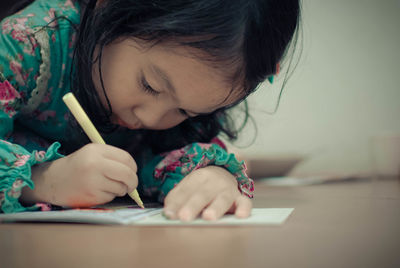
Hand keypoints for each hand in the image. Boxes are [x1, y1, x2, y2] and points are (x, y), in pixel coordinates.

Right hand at [21, 143, 137, 206]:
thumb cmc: (76, 167)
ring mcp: (93, 181)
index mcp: (96, 150)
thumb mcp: (91, 154)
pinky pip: (111, 197)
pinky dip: (108, 196)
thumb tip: (133, 171)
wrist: (51, 181)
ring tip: (105, 186)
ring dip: (119, 190)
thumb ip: (112, 158)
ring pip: (120, 187)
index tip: (133, 171)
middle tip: (131, 185)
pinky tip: (96, 192)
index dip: (133, 167)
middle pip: (127, 174)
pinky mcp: (91, 195)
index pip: (126, 158)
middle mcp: (95, 164)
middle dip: (133, 182)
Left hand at [163, 166, 251, 220]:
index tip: (169, 214)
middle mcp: (214, 182)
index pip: (186, 190)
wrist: (225, 174)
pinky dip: (244, 208)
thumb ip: (176, 199)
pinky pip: (245, 203)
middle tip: (184, 217)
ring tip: (208, 217)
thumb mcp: (188, 187)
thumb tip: (168, 213)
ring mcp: (228, 190)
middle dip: (193, 206)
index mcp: (198, 177)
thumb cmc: (202, 186)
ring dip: (216, 208)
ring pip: (222, 199)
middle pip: (202, 194)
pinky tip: (240, 216)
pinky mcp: (240, 198)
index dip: (177, 202)